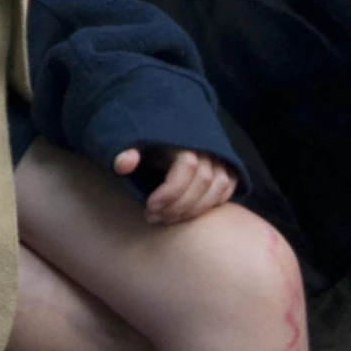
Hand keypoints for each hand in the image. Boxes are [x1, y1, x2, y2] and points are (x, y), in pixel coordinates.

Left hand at [115, 145, 237, 223]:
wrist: (162, 132)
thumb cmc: (145, 143)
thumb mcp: (131, 143)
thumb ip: (125, 152)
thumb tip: (124, 164)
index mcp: (182, 138)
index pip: (186, 166)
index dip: (169, 192)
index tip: (149, 207)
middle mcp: (205, 146)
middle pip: (203, 181)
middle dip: (179, 205)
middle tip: (156, 218)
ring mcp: (219, 157)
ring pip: (218, 187)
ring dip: (195, 210)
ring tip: (169, 218)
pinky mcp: (226, 167)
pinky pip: (227, 189)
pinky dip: (211, 204)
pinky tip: (188, 213)